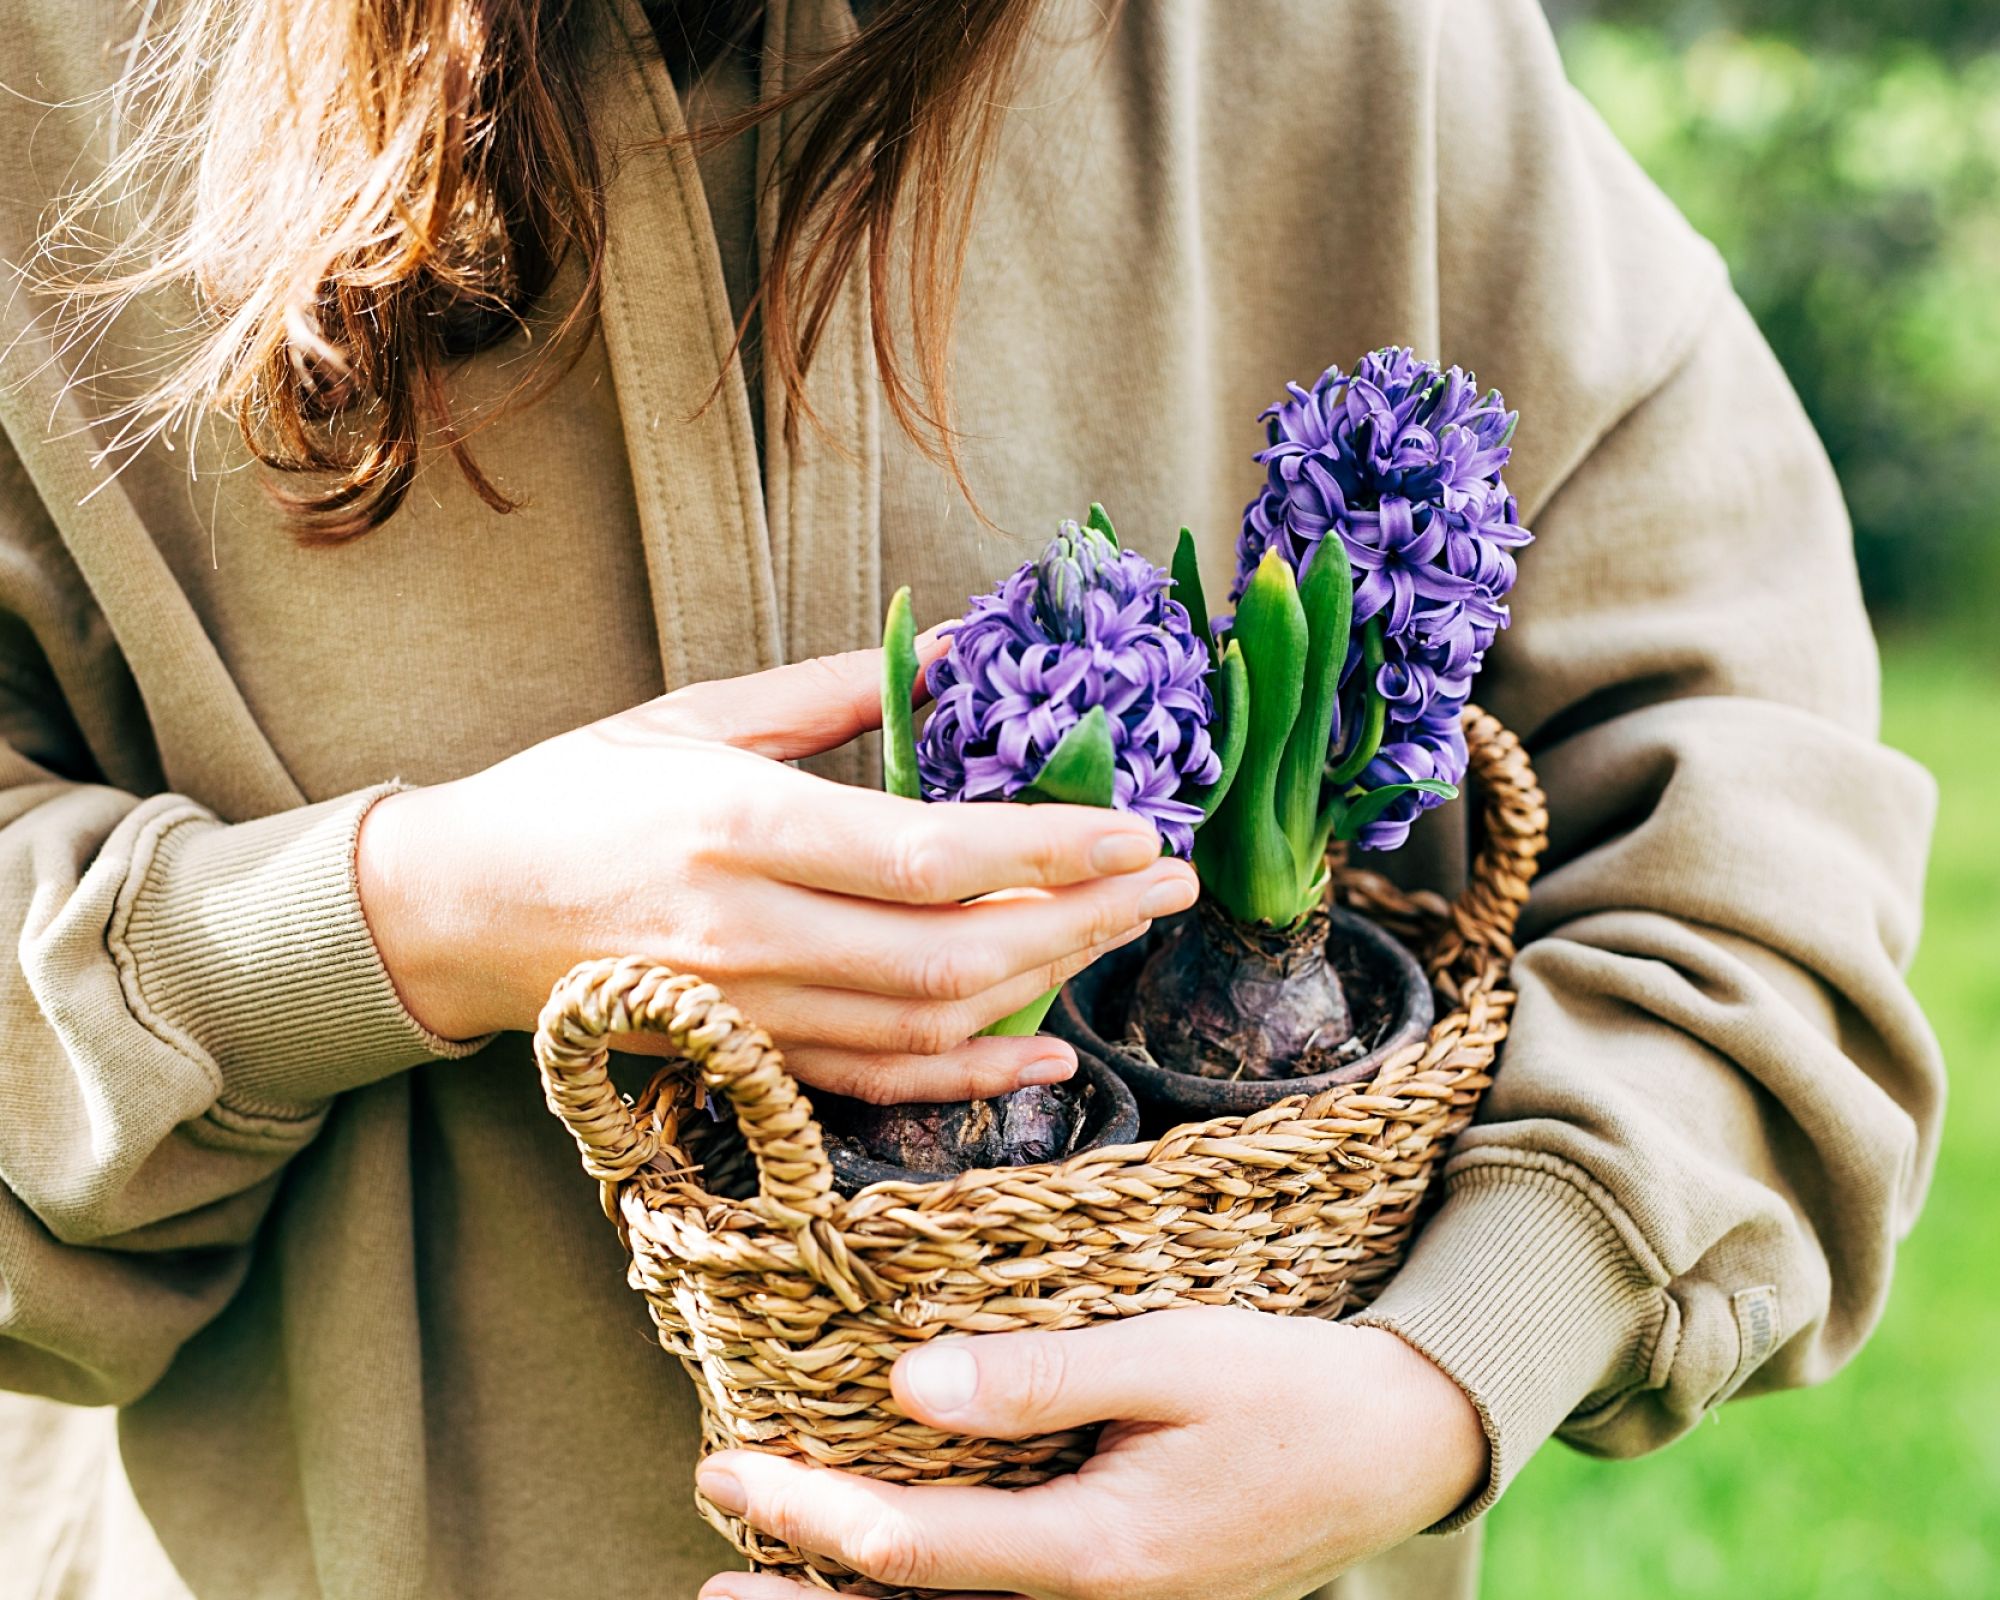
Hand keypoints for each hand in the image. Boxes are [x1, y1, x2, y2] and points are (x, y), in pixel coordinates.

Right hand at [356, 637, 1197, 1101]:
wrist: (460, 911)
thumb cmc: (576, 793)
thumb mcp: (694, 713)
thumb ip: (831, 692)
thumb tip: (953, 653)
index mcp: (738, 826)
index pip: (929, 856)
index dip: (1049, 851)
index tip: (1140, 832)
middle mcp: (748, 933)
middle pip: (951, 953)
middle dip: (1082, 922)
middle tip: (1171, 886)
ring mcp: (746, 1013)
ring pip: (926, 1024)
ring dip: (1044, 989)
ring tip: (1123, 938)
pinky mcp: (743, 1061)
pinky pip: (878, 1086)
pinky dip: (970, 1078)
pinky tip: (1047, 1056)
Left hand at [694, 1309, 1488, 1599]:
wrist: (1399, 1450)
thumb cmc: (1290, 1390)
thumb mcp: (1175, 1358)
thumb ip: (1040, 1375)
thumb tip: (905, 1386)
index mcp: (1097, 1550)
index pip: (913, 1547)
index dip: (805, 1513)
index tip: (723, 1470)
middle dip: (808, 1598)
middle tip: (712, 1573)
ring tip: (769, 1580)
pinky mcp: (1129, 1594)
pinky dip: (936, 1589)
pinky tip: (896, 1562)